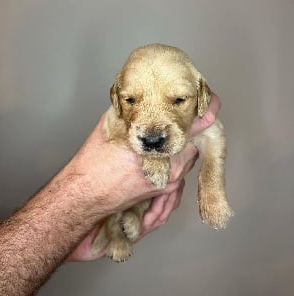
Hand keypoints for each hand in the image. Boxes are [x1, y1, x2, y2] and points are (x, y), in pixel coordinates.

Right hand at [67, 93, 220, 261]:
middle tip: (184, 119)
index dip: (202, 116)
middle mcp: (168, 171)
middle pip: (191, 146)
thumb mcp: (110, 127)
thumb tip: (139, 100)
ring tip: (172, 138)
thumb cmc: (93, 164)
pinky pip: (178, 176)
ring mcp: (166, 185)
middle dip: (188, 133)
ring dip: (182, 149)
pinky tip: (164, 158)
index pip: (191, 130)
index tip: (211, 105)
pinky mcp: (160, 193)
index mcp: (158, 151)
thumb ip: (131, 112)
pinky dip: (176, 164)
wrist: (83, 195)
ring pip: (185, 161)